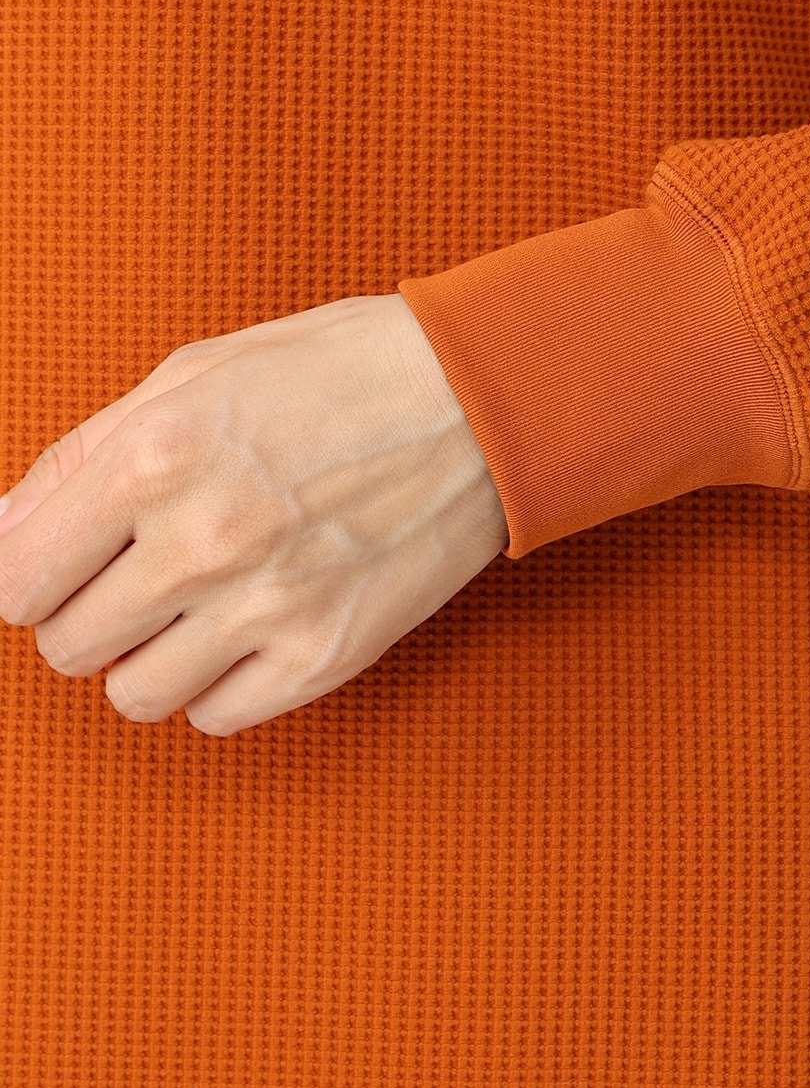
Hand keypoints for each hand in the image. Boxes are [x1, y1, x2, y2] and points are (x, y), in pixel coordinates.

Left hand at [0, 295, 508, 735]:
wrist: (483, 399)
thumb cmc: (349, 369)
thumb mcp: (199, 370)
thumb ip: (87, 451)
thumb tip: (7, 526)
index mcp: (156, 456)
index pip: (16, 575)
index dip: (28, 573)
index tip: (55, 569)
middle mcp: (201, 540)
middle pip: (68, 644)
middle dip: (87, 613)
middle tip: (137, 577)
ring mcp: (266, 606)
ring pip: (135, 694)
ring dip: (150, 656)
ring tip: (196, 608)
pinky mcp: (326, 653)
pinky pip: (217, 718)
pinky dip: (217, 685)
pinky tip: (248, 632)